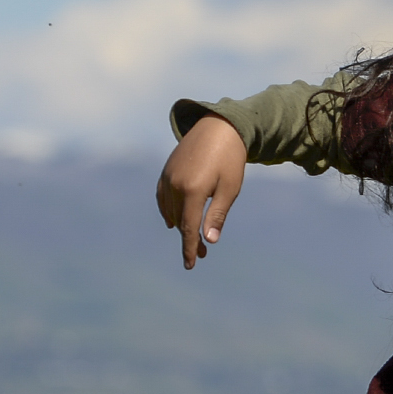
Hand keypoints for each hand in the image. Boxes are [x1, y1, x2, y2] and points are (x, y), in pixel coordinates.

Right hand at [157, 114, 246, 269]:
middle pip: (180, 222)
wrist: (219, 127)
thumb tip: (209, 240)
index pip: (189, 228)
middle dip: (190, 239)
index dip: (189, 248)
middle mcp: (175, 185)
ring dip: (180, 226)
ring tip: (193, 238)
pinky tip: (174, 220)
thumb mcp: (230, 189)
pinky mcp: (165, 172)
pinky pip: (162, 198)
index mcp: (193, 190)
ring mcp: (167, 177)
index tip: (190, 265)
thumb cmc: (230, 159)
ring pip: (170, 211)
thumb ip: (217, 214)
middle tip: (202, 254)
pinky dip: (168, 211)